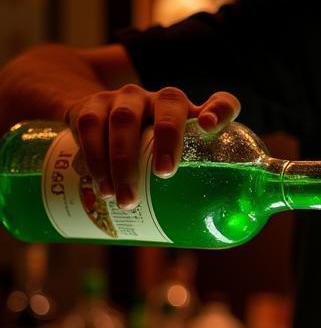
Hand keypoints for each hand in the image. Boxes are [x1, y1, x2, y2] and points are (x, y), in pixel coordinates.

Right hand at [65, 84, 239, 209]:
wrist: (93, 117)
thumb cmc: (146, 146)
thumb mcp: (170, 160)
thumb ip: (190, 181)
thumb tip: (208, 229)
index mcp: (191, 114)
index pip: (222, 103)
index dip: (221, 110)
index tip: (210, 127)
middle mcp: (159, 99)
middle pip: (169, 105)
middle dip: (167, 139)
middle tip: (163, 175)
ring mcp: (124, 99)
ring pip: (124, 119)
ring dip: (122, 160)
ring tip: (124, 199)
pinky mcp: (90, 106)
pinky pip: (90, 125)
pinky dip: (94, 156)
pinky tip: (99, 183)